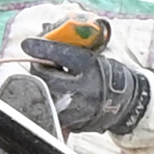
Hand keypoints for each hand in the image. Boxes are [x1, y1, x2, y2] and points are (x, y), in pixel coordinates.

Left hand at [28, 41, 153, 139]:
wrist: (125, 102)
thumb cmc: (106, 74)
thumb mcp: (93, 54)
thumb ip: (70, 44)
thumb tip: (45, 29)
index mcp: (90, 66)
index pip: (62, 54)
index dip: (42, 48)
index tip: (27, 44)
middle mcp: (83, 88)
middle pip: (47, 76)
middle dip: (39, 68)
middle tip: (40, 63)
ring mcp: (77, 108)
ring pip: (45, 94)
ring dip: (42, 84)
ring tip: (49, 78)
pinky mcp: (72, 123)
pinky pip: (51, 110)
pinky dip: (48, 99)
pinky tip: (53, 93)